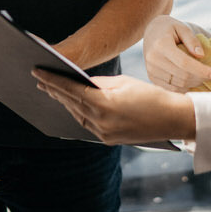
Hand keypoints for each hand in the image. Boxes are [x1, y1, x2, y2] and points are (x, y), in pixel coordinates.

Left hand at [33, 71, 195, 144]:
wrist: (172, 119)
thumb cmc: (150, 96)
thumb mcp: (123, 82)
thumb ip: (99, 83)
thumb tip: (82, 83)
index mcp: (104, 104)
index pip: (71, 89)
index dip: (52, 80)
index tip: (38, 71)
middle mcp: (100, 122)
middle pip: (71, 103)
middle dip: (54, 90)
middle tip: (39, 79)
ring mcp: (103, 134)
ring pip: (77, 115)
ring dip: (64, 102)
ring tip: (50, 90)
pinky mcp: (108, 140)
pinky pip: (87, 124)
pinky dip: (77, 112)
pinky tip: (70, 104)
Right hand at [143, 15, 210, 90]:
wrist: (151, 32)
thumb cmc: (169, 28)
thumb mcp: (182, 27)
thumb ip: (192, 40)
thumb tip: (202, 55)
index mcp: (161, 45)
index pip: (185, 63)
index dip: (203, 70)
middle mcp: (154, 59)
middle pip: (183, 76)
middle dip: (202, 78)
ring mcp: (151, 70)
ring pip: (179, 85)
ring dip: (195, 83)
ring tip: (204, 76)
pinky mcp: (152, 78)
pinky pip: (172, 89)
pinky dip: (185, 87)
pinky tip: (194, 81)